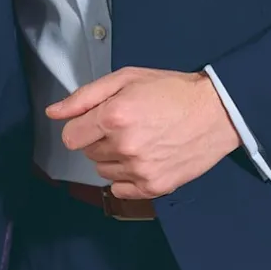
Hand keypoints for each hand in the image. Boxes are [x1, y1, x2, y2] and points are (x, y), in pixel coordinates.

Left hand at [45, 66, 240, 198]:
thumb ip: (84, 97)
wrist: (217, 112)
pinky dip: (127, 178)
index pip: (71, 137)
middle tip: (127, 125)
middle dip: (100, 139)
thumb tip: (53, 113)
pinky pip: (120, 190)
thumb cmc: (171, 90)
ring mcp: (139, 170)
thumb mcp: (126, 79)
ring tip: (140, 140)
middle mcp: (124, 146)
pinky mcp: (154, 187)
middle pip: (88, 153)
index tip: (100, 119)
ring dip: (114, 158)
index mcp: (113, 117)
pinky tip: (145, 159)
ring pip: (103, 172)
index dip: (83, 126)